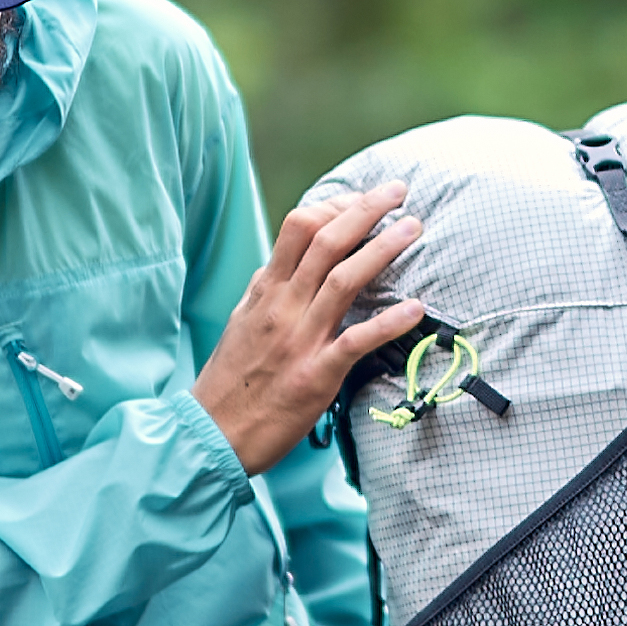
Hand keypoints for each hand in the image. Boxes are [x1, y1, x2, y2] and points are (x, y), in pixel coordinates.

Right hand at [196, 180, 428, 471]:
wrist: (210, 434)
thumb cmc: (228, 382)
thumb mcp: (240, 323)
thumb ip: (265, 291)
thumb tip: (283, 263)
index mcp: (265, 291)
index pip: (298, 228)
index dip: (335, 206)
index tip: (362, 201)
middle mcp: (282, 307)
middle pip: (326, 241)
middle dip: (365, 209)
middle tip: (398, 191)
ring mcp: (298, 340)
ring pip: (344, 280)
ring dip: (383, 248)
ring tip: (413, 228)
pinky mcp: (314, 376)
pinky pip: (355, 341)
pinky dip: (388, 322)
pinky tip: (416, 308)